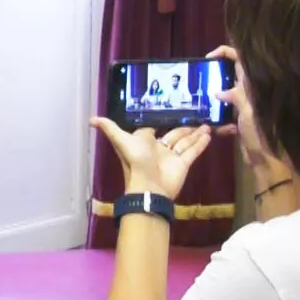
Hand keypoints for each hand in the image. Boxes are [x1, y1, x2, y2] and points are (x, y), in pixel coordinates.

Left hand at [90, 118, 213, 199]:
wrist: (149, 186)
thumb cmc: (135, 162)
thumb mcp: (121, 140)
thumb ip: (109, 128)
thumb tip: (91, 119)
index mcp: (144, 142)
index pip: (153, 129)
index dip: (160, 122)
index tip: (169, 112)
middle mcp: (159, 148)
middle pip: (174, 134)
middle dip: (184, 128)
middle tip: (197, 119)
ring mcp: (172, 156)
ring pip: (185, 142)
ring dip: (195, 134)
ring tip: (206, 125)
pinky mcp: (183, 164)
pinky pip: (193, 152)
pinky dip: (200, 144)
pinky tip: (208, 135)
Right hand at [207, 45, 290, 184]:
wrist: (268, 159)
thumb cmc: (262, 133)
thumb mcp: (249, 112)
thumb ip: (236, 97)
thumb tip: (218, 91)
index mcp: (253, 86)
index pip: (241, 59)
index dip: (225, 52)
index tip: (208, 58)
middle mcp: (249, 91)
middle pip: (231, 73)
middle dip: (215, 74)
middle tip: (200, 78)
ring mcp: (244, 104)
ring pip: (225, 92)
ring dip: (214, 96)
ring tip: (200, 100)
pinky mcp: (239, 117)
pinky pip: (224, 110)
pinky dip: (218, 115)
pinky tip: (212, 123)